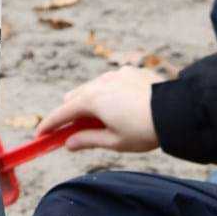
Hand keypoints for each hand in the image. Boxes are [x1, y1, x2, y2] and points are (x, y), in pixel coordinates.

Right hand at [39, 66, 162, 152]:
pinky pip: (111, 82)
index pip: (62, 114)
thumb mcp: (114, 142)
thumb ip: (87, 140)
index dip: (49, 125)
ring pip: (92, 87)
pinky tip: (120, 105)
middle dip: (70, 113)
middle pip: (75, 98)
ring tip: (98, 119)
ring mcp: (115, 74)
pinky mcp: (130, 72)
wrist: (175, 112)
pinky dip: (108, 93)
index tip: (40, 135)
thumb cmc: (144, 131)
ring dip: (89, 102)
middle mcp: (100, 83)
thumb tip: (68, 143)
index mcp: (92, 100)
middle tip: (71, 131)